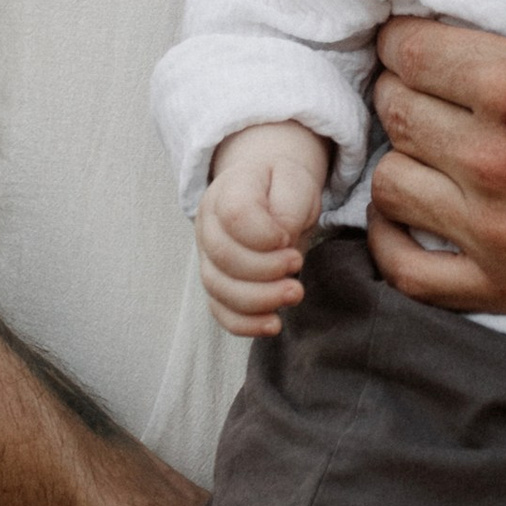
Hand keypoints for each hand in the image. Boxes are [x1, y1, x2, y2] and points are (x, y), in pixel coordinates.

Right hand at [196, 122, 326, 339]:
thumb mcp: (296, 182)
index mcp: (228, 191)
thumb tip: (282, 242)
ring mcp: (207, 256)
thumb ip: (289, 207)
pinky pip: (220, 311)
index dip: (264, 234)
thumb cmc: (283, 187)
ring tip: (294, 293)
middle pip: (223, 256)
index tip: (288, 237)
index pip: (235, 215)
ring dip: (259, 299)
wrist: (269, 191)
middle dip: (265, 270)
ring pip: (218, 288)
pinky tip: (273, 323)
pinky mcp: (218, 283)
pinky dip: (245, 323)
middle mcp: (209, 225)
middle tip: (297, 264)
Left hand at [367, 0, 505, 313]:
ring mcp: (496, 233)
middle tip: (434, 78)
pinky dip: (394, 236)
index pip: (407, 49)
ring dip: (405, 152)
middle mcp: (495, 163)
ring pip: (392, 184)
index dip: (409, 32)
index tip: (428, 33)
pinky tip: (417, 204)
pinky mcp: (504, 285)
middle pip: (395, 111)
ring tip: (437, 134)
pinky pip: (407, 269)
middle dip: (403, 84)